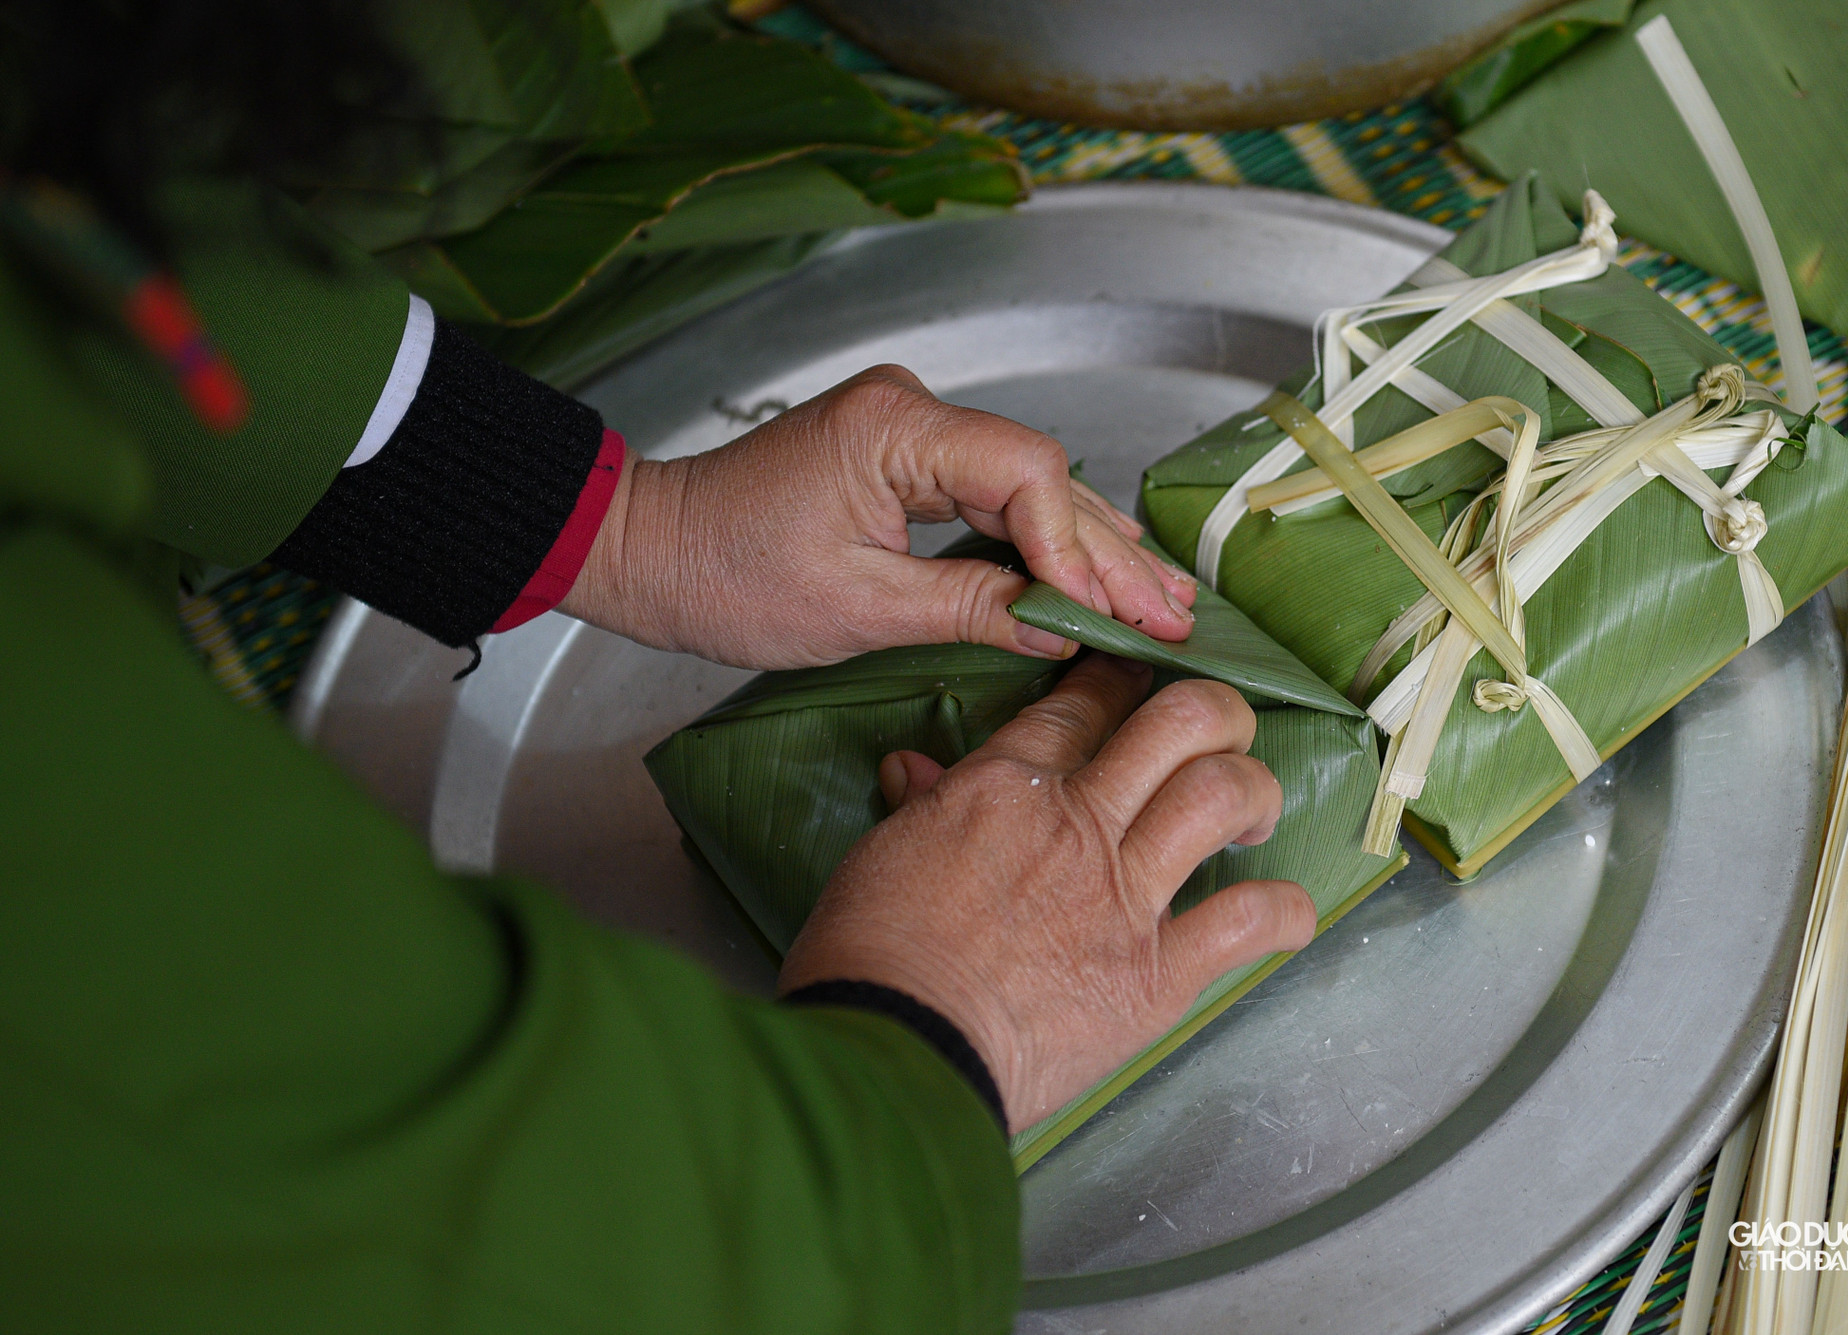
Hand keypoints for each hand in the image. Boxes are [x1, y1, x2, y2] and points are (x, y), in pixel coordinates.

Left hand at [558, 364, 1197, 668]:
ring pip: (1028, 485)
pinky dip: (1043, 540)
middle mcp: (913, 408)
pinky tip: (1095, 572)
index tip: (1115, 615)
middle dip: (1108, 554)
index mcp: (896, 427)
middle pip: (1043, 476)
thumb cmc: (724, 577)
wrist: (648, 551)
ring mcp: (911, 428)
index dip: (1078, 551)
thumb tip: (1059, 631)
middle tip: (1176, 614)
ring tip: (1162, 598)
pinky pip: (994, 494)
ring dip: (1089, 548)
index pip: (1027, 475)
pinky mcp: (904, 458)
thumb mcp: (855, 609)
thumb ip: (969, 610)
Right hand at [776, 654, 1317, 1131]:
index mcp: (1006, 786)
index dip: (1120, 679)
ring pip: (1225, 793)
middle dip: (1216, 713)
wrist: (895, 1047)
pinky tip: (1284, 915)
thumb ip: (922, 807)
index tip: (1136, 683)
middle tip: (1218, 735)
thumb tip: (914, 770)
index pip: (1084, 703)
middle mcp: (1078, 822)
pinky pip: (1250, 921)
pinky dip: (1282, 912)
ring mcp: (1125, 896)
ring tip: (1251, 814)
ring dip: (1255, 790)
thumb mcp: (882, 855)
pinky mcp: (1157, 974)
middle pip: (1182, 721)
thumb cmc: (869, 955)